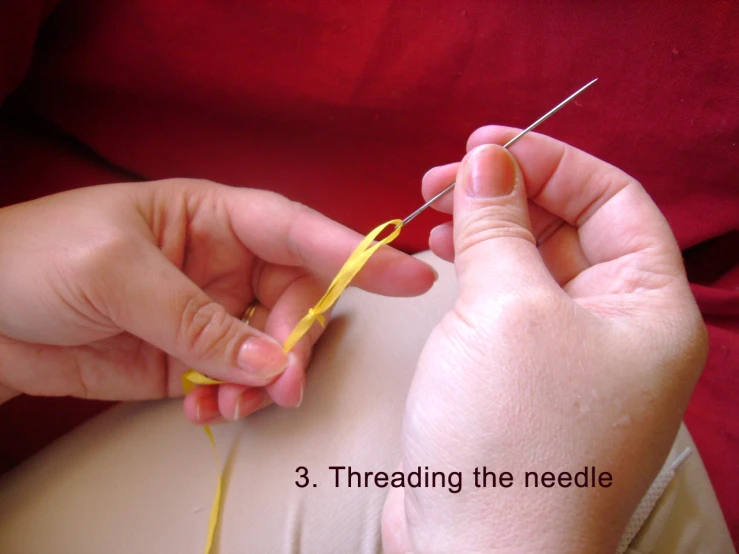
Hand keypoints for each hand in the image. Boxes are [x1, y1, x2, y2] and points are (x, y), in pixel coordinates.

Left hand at [0, 179, 435, 422]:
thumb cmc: (33, 259)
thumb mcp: (116, 270)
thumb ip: (197, 318)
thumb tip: (270, 361)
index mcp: (212, 217)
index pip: (297, 230)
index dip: (356, 253)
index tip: (409, 275)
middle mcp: (222, 264)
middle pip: (297, 300)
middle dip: (296, 343)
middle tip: (280, 382)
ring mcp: (210, 315)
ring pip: (272, 349)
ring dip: (265, 382)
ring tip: (228, 407)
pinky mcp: (189, 360)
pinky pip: (237, 383)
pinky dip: (233, 402)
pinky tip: (205, 411)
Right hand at [383, 128, 706, 552]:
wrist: (478, 552)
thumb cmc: (513, 436)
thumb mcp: (507, 308)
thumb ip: (499, 224)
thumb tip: (488, 160)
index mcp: (649, 308)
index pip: (613, 199)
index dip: (550, 161)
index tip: (484, 144)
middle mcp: (619, 329)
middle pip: (572, 228)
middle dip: (511, 193)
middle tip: (445, 177)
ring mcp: (570, 355)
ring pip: (534, 263)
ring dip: (488, 229)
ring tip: (436, 211)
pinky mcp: (524, 376)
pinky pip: (508, 301)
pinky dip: (476, 271)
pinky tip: (443, 256)